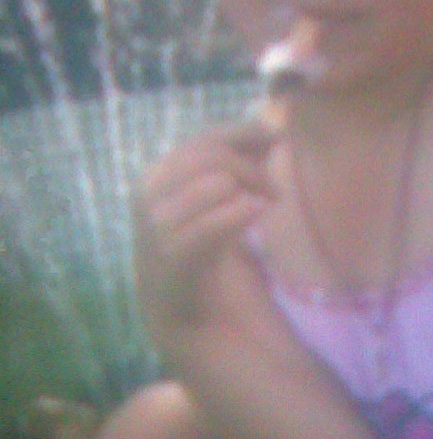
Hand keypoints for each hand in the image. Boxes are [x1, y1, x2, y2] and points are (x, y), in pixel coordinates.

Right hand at [133, 122, 275, 359]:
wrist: (186, 314)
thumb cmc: (206, 252)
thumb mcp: (216, 200)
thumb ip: (234, 163)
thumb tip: (272, 124)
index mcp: (157, 175)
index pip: (203, 139)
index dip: (242, 133)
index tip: (276, 137)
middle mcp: (149, 194)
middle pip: (211, 157)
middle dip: (251, 167)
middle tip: (274, 188)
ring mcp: (156, 226)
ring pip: (215, 184)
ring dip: (250, 190)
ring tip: (266, 205)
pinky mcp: (172, 256)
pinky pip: (211, 222)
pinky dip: (239, 213)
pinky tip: (258, 213)